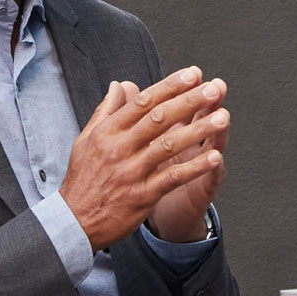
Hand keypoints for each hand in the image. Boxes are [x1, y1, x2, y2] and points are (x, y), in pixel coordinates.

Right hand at [60, 67, 228, 250]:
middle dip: (190, 101)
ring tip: (223, 118)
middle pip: (160, 118)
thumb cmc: (83, 178)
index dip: (170, 86)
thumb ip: (107, 110)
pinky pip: (172, 178)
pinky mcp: (142, 195)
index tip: (193, 74)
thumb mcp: (86, 139)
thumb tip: (121, 84)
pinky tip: (214, 157)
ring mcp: (131, 172)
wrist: (73, 221)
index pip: (144, 102)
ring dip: (198, 131)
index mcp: (108, 131)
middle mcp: (120, 148)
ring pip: (169, 145)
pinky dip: (194, 167)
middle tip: (215, 89)